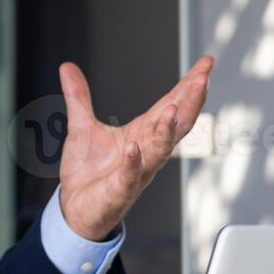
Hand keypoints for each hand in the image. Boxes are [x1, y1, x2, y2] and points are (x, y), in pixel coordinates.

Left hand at [57, 56, 213, 240]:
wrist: (75, 210)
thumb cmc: (88, 172)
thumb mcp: (81, 127)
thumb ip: (78, 97)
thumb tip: (67, 67)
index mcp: (143, 134)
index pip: (172, 105)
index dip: (189, 85)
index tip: (205, 64)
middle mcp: (146, 152)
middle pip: (176, 125)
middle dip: (190, 103)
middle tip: (202, 80)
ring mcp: (136, 172)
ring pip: (159, 151)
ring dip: (168, 131)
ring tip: (175, 109)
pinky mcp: (119, 190)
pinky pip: (129, 176)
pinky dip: (133, 162)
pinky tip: (134, 148)